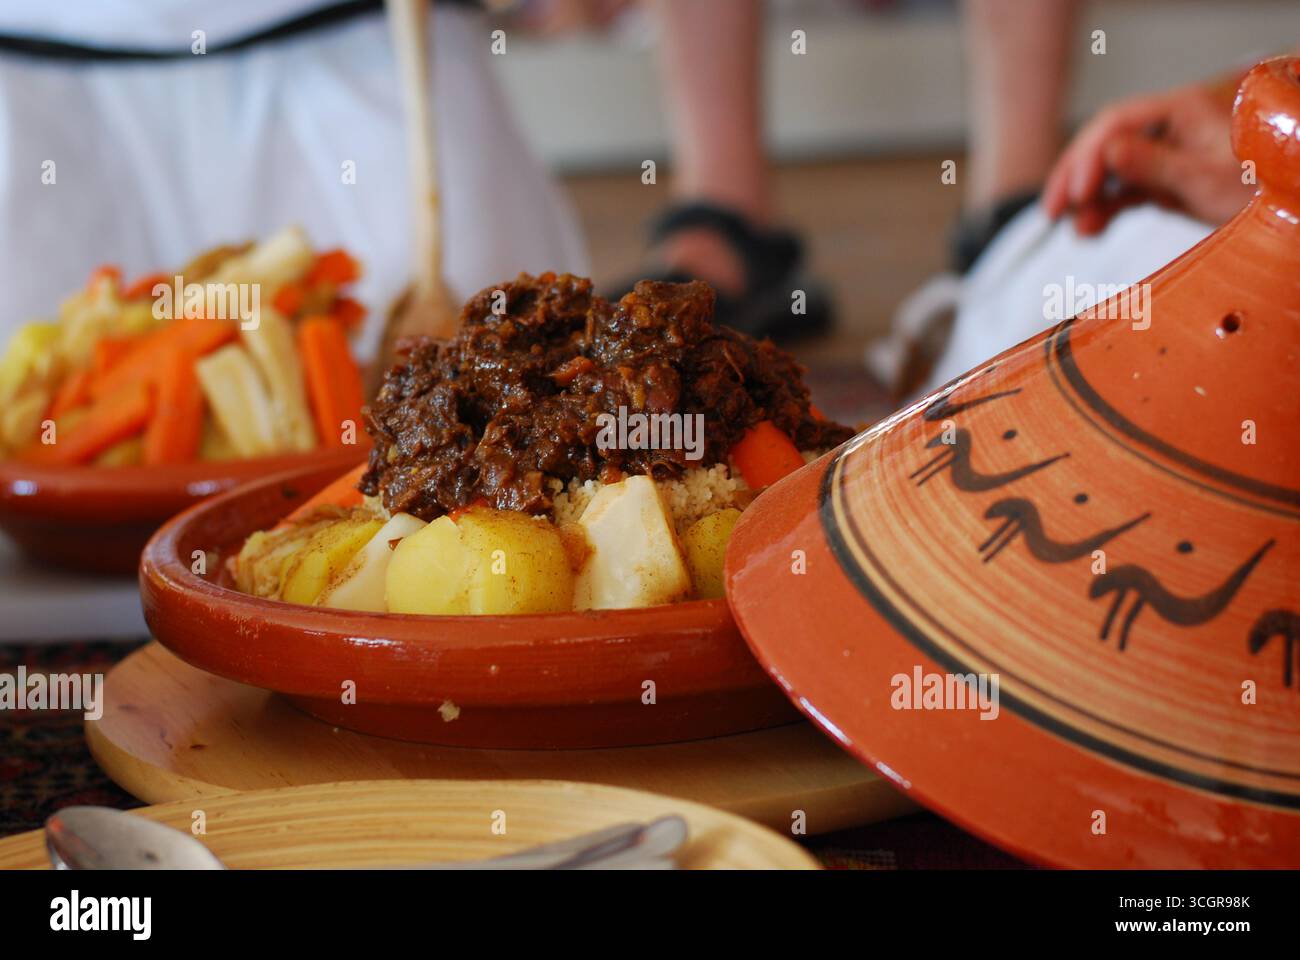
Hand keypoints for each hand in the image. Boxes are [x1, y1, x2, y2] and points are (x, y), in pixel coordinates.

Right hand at [1042, 83, 1252, 233]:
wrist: (1287, 207)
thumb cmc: (1258, 187)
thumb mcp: (1204, 178)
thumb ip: (1154, 164)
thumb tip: (1107, 154)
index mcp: (1180, 111)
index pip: (1116, 124)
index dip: (1088, 157)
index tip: (1076, 194)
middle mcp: (1166, 127)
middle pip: (1104, 143)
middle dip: (1075, 177)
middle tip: (1054, 211)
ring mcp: (1163, 153)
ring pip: (1109, 170)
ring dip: (1087, 199)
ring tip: (1077, 230)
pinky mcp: (1163, 179)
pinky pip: (1123, 190)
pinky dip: (1104, 210)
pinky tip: (1091, 229)